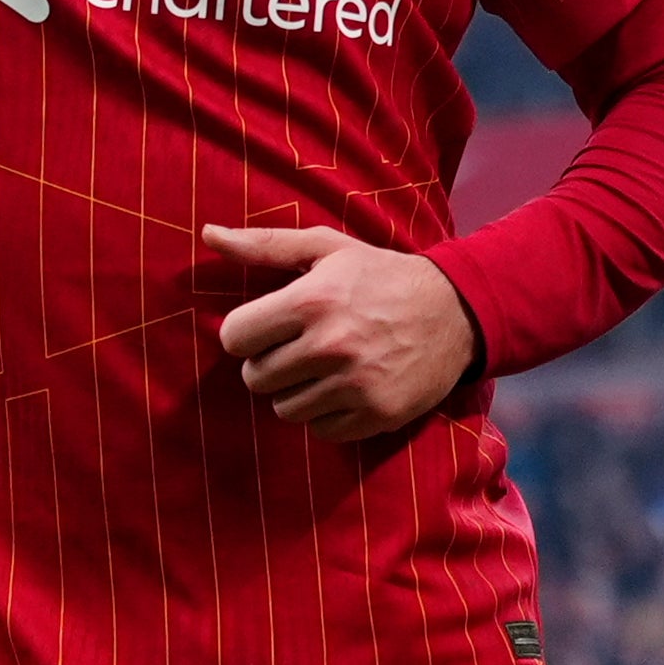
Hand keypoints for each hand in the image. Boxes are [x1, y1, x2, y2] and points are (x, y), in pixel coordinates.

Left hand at [205, 224, 481, 443]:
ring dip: (296, 391)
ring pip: (284, 409)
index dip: (246, 333)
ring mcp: (355, 385)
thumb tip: (209, 234)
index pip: (235, 337)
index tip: (267, 327)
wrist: (455, 311)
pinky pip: (319, 430)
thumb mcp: (326, 247)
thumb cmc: (379, 275)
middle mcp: (331, 346)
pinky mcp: (376, 415)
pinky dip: (326, 414)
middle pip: (256, 378)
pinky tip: (346, 387)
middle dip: (269, 363)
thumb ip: (264, 244)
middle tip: (298, 347)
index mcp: (312, 301)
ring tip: (324, 367)